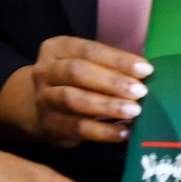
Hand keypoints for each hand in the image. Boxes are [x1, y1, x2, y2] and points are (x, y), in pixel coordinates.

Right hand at [0, 37, 153, 148]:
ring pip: (73, 100)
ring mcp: (44, 99)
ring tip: (134, 111)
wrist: (33, 107)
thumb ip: (109, 65)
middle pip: (77, 72)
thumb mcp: (83, 63)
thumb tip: (146, 73)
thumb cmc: (72, 81)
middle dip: (112, 82)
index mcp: (57, 48)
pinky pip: (77, 128)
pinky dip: (103, 131)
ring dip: (107, 106)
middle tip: (141, 91)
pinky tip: (124, 133)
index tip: (146, 69)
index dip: (118, 60)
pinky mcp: (50, 125)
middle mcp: (46, 71)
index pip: (88, 50)